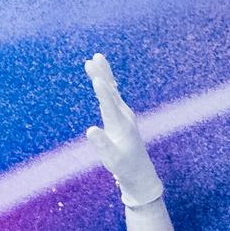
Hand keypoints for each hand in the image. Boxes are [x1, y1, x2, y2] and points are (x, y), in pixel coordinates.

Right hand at [84, 53, 163, 207]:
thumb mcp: (112, 160)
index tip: (97, 78)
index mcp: (120, 126)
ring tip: (96, 58)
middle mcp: (124, 116)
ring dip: (104, 73)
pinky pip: (113, 95)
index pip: (109, 106)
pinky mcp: (122, 116)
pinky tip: (104, 76)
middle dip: (102, 74)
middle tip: (93, 59)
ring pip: (112, 89)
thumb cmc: (124, 167)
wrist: (139, 171)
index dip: (102, 92)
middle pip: (111, 91)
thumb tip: (90, 130)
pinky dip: (107, 83)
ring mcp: (124, 114)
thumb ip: (102, 144)